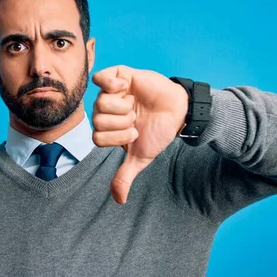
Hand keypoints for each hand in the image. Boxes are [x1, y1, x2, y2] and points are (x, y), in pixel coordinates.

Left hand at [91, 65, 188, 204]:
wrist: (178, 113)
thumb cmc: (157, 133)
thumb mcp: (140, 157)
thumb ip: (125, 175)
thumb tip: (119, 200)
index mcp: (105, 128)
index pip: (97, 137)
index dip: (117, 138)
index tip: (134, 134)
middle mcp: (105, 110)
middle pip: (97, 119)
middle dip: (122, 123)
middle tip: (136, 119)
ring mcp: (111, 92)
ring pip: (100, 102)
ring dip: (122, 108)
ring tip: (135, 106)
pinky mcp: (119, 75)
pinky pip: (100, 77)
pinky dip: (111, 84)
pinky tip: (125, 88)